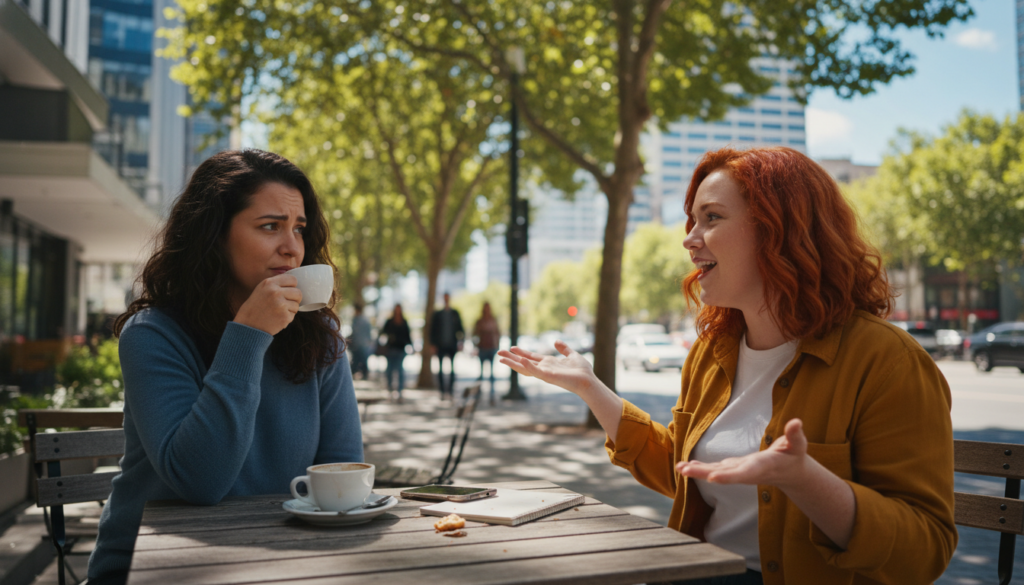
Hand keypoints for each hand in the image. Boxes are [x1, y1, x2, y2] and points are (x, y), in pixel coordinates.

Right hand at [233, 274, 301, 335]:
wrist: (247, 326)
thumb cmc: (255, 308)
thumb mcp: (261, 290)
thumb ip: (276, 285)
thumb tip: (294, 283)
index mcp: (269, 283)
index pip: (293, 279)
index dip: (293, 286)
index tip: (288, 291)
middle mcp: (275, 292)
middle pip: (298, 292)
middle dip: (295, 299)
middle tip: (286, 304)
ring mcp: (281, 304)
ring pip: (297, 304)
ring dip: (291, 309)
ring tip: (278, 312)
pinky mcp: (284, 316)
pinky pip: (293, 315)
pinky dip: (287, 318)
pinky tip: (277, 318)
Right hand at [498, 340, 599, 395]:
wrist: (588, 380)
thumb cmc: (582, 371)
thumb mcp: (572, 355)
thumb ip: (564, 349)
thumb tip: (556, 341)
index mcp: (549, 363)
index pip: (531, 357)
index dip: (521, 352)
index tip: (511, 348)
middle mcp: (544, 368)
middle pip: (524, 363)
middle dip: (511, 358)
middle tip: (499, 353)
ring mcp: (545, 373)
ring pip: (525, 368)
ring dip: (513, 363)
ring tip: (502, 358)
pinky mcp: (548, 377)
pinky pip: (536, 371)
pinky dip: (528, 366)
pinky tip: (521, 360)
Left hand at [675, 418, 809, 489]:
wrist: (791, 472)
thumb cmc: (794, 455)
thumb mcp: (798, 445)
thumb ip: (795, 435)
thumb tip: (796, 422)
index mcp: (762, 466)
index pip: (744, 472)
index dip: (728, 475)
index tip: (713, 478)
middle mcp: (747, 472)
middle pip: (723, 474)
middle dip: (703, 474)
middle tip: (684, 471)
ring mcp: (739, 471)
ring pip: (715, 472)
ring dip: (697, 471)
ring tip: (679, 468)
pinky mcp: (734, 468)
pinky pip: (714, 469)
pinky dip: (700, 468)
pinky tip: (685, 467)